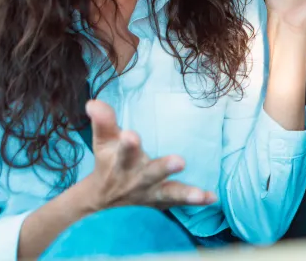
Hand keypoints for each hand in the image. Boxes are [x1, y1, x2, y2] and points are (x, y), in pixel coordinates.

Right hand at [81, 100, 216, 210]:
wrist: (103, 204)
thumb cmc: (109, 164)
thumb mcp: (104, 143)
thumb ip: (103, 122)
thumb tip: (93, 102)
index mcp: (121, 162)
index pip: (123, 150)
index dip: (127, 143)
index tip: (130, 134)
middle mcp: (136, 180)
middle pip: (150, 173)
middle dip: (163, 168)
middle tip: (179, 161)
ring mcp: (151, 194)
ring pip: (168, 192)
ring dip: (185, 192)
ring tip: (199, 193)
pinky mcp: (162, 203)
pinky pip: (180, 202)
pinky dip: (196, 200)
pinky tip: (212, 197)